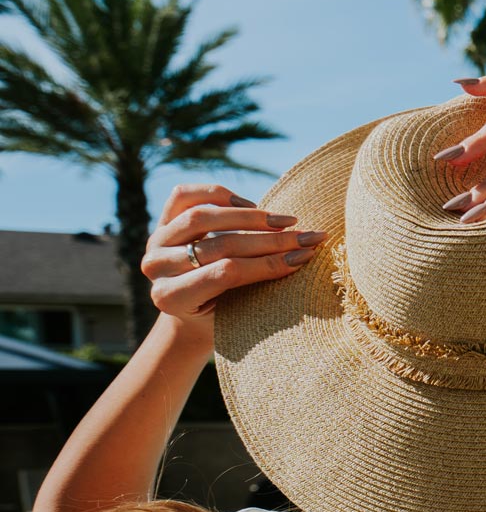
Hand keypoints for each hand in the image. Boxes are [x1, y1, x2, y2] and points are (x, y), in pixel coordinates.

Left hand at [141, 184, 326, 326]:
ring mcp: (155, 241)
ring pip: (202, 217)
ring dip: (250, 216)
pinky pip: (185, 196)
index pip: (227, 273)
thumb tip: (301, 257)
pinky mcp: (160, 220)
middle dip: (270, 240)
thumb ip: (256, 289)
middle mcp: (155, 267)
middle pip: (219, 245)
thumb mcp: (235, 314)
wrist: (190, 310)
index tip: (304, 256)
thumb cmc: (222, 317)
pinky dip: (218, 194)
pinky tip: (249, 204)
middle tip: (305, 237)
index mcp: (170, 298)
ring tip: (285, 220)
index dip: (268, 263)